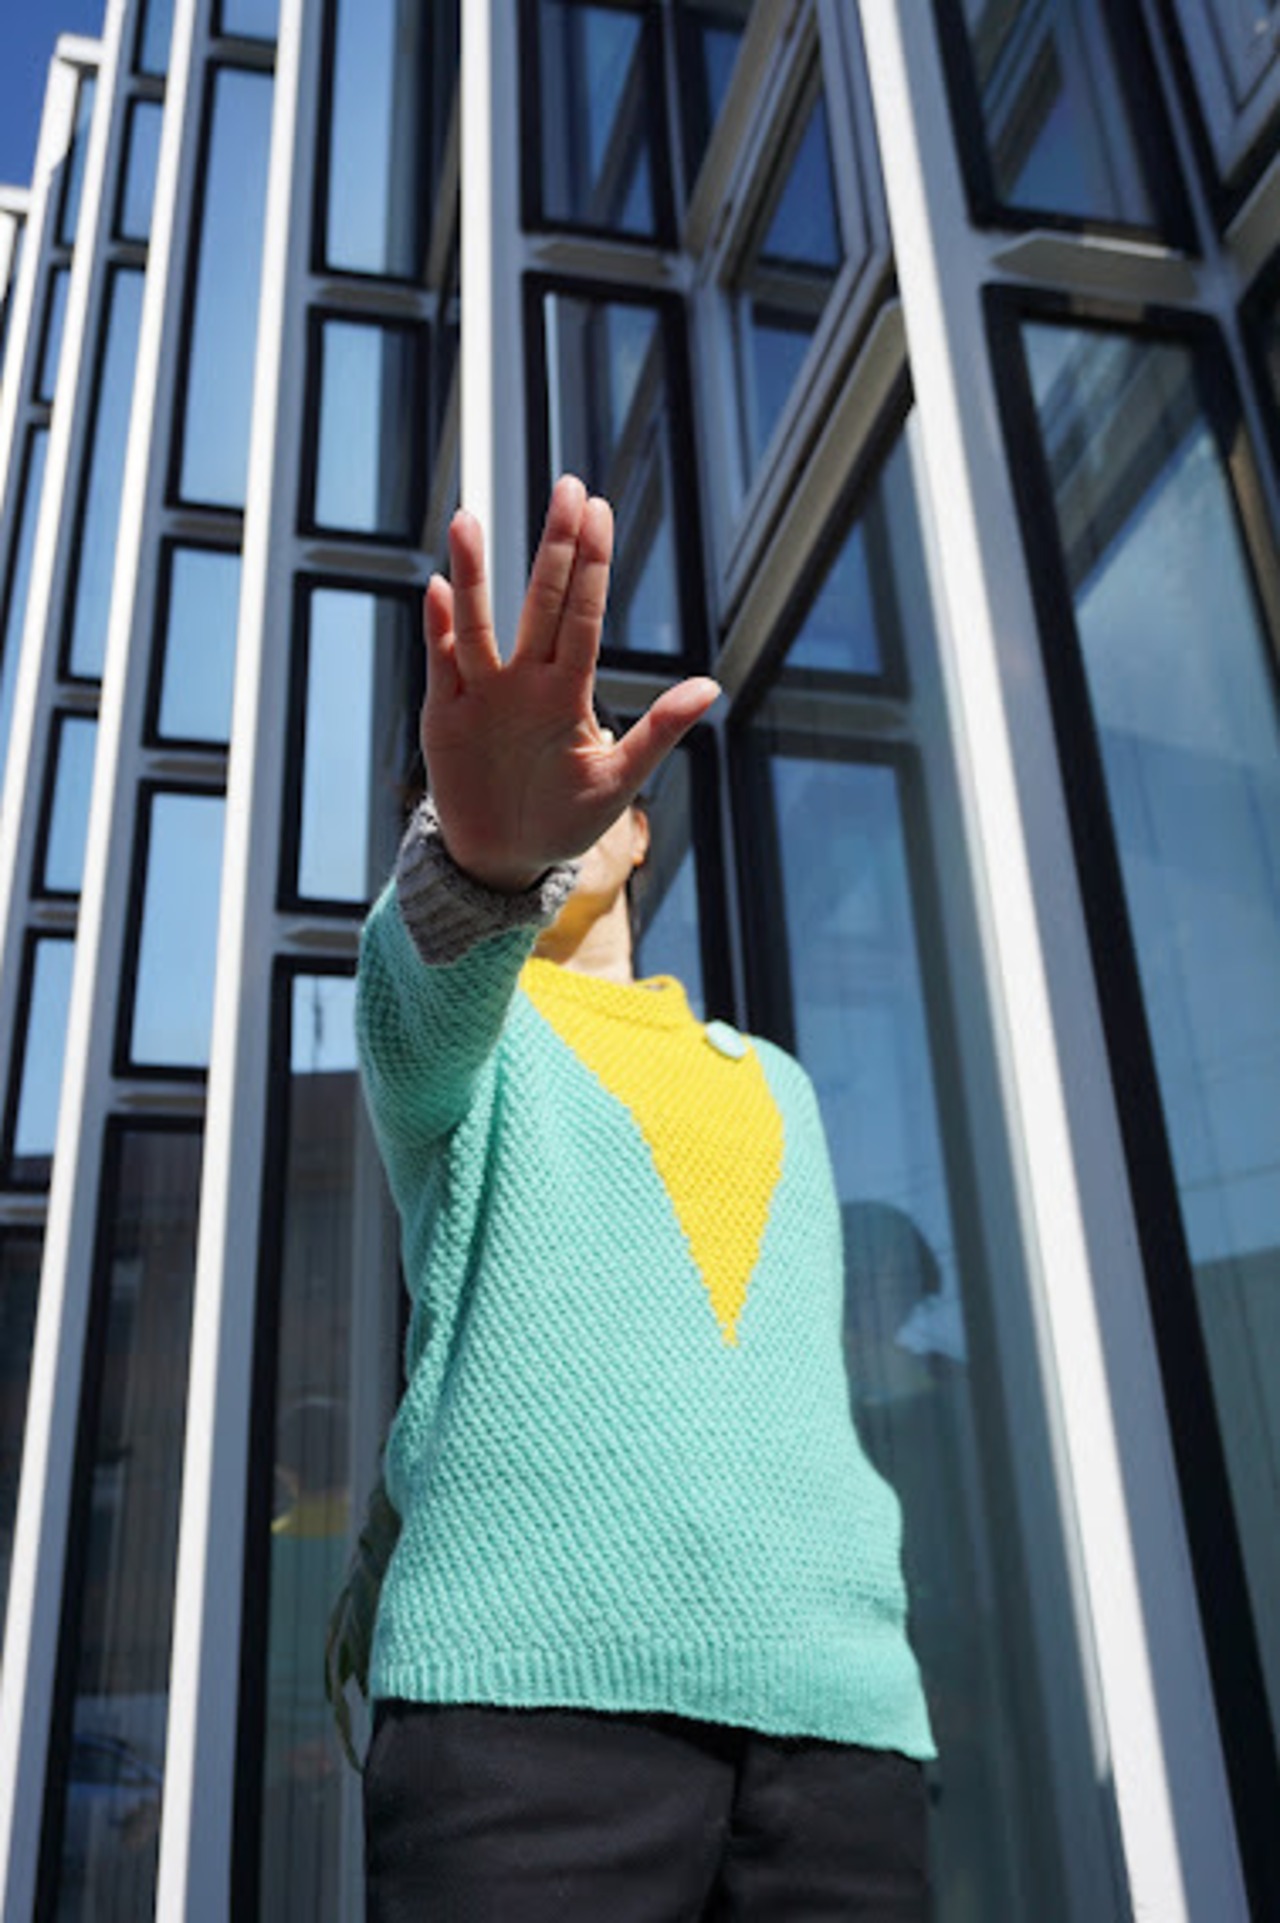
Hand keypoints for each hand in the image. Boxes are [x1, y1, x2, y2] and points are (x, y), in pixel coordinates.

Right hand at [422, 475, 719, 891]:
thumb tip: (709, 687)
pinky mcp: (444, 713)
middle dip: (554, 545)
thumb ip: (657, 733)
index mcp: (569, 691)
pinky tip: (437, 588)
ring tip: (468, 520)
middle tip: (568, 487)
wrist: (504, 857)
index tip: (599, 509)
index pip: (583, 614)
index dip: (592, 563)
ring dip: (474, 574)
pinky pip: (440, 661)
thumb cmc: (565, 820)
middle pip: (540, 600)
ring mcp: (483, 691)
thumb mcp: (618, 783)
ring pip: (478, 622)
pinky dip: (437, 627)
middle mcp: (527, 679)